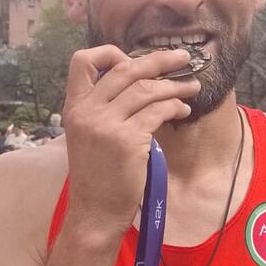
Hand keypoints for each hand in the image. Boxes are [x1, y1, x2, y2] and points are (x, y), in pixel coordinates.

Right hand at [62, 45, 200, 239]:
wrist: (94, 212)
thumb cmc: (95, 176)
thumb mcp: (86, 135)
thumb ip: (100, 108)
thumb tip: (133, 84)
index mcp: (73, 107)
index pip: (82, 61)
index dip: (109, 52)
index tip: (133, 58)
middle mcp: (87, 111)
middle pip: (125, 68)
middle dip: (158, 59)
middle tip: (183, 57)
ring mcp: (106, 125)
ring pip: (146, 88)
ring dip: (174, 85)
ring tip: (191, 86)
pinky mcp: (128, 140)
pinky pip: (157, 111)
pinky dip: (175, 106)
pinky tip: (183, 110)